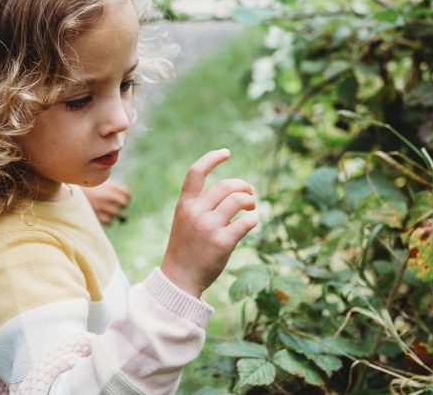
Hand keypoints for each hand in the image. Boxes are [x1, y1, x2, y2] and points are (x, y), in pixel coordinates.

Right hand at [83, 179, 129, 224]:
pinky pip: (108, 221)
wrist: (68, 193)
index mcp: (109, 186)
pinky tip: (100, 216)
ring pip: (116, 214)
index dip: (125, 198)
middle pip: (123, 204)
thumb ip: (109, 188)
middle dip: (120, 206)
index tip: (121, 200)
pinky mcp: (96, 215)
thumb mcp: (96, 182)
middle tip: (114, 207)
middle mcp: (107, 195)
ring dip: (112, 214)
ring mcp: (102, 206)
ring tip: (104, 211)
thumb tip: (122, 199)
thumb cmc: (82, 188)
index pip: (125, 193)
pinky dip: (107, 220)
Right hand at [160, 149, 257, 297]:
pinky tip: (250, 222)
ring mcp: (209, 227)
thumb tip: (236, 191)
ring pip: (238, 200)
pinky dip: (252, 219)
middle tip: (250, 193)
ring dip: (249, 201)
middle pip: (226, 185)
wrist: (180, 278)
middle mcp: (195, 212)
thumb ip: (202, 204)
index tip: (227, 153)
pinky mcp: (223, 242)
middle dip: (243, 186)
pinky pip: (246, 222)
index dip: (212, 158)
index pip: (196, 172)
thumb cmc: (186, 248)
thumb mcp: (185, 221)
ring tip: (250, 208)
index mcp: (184, 205)